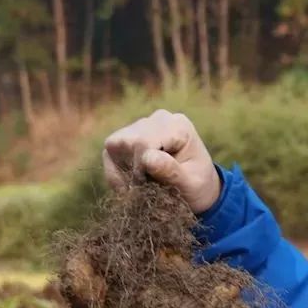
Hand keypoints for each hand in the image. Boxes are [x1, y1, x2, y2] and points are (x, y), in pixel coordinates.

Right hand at [102, 109, 221, 213]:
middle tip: (146, 188)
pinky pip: (110, 150)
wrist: (198, 188)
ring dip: (122, 170)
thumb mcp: (190, 185)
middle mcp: (160, 119)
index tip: (151, 186)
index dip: (140, 168)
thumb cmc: (198, 187)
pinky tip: (131, 184)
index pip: (144, 142)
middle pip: (127, 141)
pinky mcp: (130, 135)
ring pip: (114, 144)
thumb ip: (171, 171)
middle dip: (131, 169)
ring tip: (140, 186)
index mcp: (178, 126)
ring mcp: (143, 124)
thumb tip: (147, 158)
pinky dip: (115, 171)